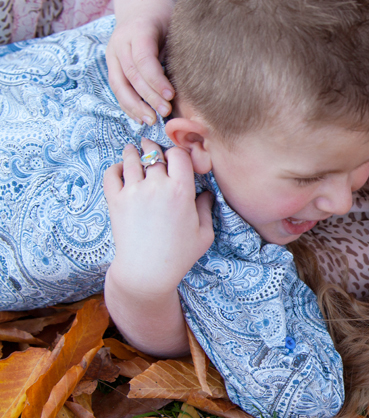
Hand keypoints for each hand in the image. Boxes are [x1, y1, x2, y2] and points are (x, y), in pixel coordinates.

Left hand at [103, 139, 213, 297]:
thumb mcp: (204, 234)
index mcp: (182, 190)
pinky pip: (111, 174)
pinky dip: (115, 166)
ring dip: (133, 152)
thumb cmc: (179, 255)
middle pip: (154, 152)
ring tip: (133, 149)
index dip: (178, 152)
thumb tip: (206, 193)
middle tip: (152, 146)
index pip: (179, 154)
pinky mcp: (115, 200)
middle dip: (154, 147)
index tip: (176, 156)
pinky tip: (120, 167)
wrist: (146, 272)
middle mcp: (157, 186)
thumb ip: (207, 209)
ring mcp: (133, 191)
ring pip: (131, 159)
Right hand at [107, 16, 174, 124]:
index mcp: (138, 30)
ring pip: (119, 84)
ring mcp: (112, 53)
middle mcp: (120, 42)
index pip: (144, 59)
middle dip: (148, 97)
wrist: (141, 7)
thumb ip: (174, 52)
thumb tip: (188, 82)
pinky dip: (127, 104)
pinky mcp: (111, 63)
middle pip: (132, 74)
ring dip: (135, 105)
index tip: (171, 96)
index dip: (156, 80)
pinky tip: (139, 117)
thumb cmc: (165, 20)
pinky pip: (117, 87)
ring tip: (151, 120)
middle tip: (165, 112)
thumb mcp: (173, 29)